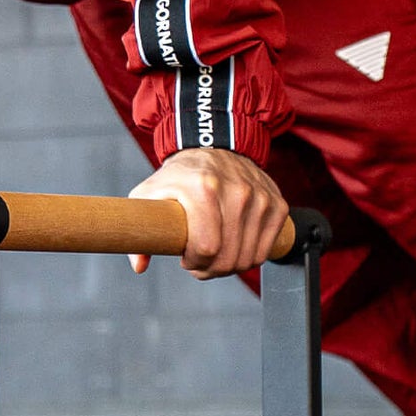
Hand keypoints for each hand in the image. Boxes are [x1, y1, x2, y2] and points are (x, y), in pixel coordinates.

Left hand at [127, 149, 289, 280]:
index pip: (207, 247)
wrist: (214, 146)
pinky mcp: (276, 203)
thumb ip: (138, 230)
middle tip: (199, 261)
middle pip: (229, 258)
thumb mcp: (148, 194)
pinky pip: (266, 249)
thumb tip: (139, 266)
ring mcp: (260, 197)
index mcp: (203, 188)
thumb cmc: (179, 176)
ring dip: (230, 265)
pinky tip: (233, 245)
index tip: (185, 259)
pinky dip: (250, 256)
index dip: (195, 263)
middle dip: (211, 269)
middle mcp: (236, 191)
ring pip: (249, 258)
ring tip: (214, 253)